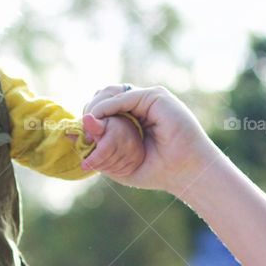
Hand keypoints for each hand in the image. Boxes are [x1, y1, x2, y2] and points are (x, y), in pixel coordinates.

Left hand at [74, 113, 145, 178]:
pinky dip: (113, 169)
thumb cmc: (109, 125)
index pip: (103, 153)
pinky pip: (121, 171)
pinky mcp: (137, 160)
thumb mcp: (99, 123)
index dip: (92, 161)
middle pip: (106, 162)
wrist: (130, 127)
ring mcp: (134, 153)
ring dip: (103, 166)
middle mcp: (127, 144)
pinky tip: (109, 161)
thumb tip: (73, 128)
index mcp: (116, 134)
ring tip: (100, 159)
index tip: (83, 166)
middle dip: (95, 163)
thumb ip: (88, 127)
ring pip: (113, 168)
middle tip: (90, 160)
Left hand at [79, 84, 220, 195]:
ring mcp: (148, 100)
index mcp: (133, 119)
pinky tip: (99, 118)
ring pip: (112, 93)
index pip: (104, 109)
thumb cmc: (157, 171)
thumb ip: (100, 147)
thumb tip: (82, 125)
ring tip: (89, 125)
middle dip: (90, 110)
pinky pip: (124, 97)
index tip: (81, 136)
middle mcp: (140, 106)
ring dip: (96, 107)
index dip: (91, 117)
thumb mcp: (121, 161)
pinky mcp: (156, 97)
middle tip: (83, 130)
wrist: (185, 173)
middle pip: (105, 96)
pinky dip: (108, 106)